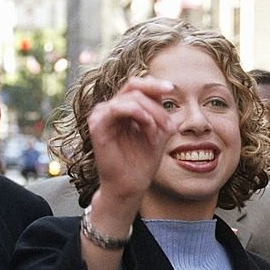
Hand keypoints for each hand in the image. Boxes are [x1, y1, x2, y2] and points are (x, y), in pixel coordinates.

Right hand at [87, 76, 175, 210]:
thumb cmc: (143, 161)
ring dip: (152, 113)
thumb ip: (160, 111)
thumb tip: (167, 89)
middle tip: (169, 121)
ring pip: (131, 97)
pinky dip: (138, 114)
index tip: (173, 89)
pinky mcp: (97, 125)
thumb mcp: (159, 131)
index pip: (138, 85)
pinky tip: (148, 126)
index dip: (155, 84)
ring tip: (159, 132)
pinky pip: (117, 108)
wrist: (131, 184)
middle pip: (134, 85)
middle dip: (156, 97)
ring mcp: (102, 115)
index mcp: (124, 108)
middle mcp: (111, 108)